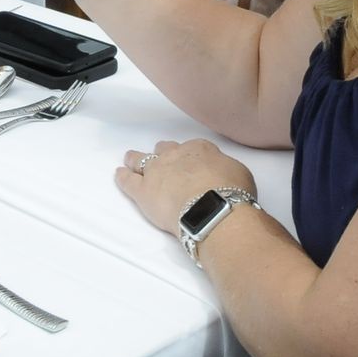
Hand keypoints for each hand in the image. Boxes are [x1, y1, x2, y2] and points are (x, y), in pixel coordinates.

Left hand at [116, 139, 256, 236]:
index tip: (188, 162)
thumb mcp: (238, 172)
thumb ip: (224, 169)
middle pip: (163, 150)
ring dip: (135, 159)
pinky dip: (123, 177)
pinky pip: (128, 180)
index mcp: (199, 149)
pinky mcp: (143, 191)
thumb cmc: (231, 191)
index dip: (188, 156)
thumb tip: (221, 174)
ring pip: (140, 159)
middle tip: (161, 159)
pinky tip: (119, 174)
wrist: (212, 207)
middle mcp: (175, 155)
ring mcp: (156, 171)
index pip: (190, 148)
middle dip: (161, 154)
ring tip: (130, 159)